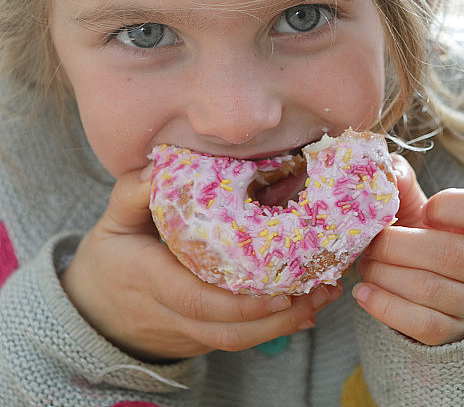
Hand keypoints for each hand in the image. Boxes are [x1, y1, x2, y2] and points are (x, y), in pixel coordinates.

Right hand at [60, 165, 340, 361]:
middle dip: (278, 318)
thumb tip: (158, 167)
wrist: (94, 314)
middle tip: (322, 290)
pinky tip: (310, 307)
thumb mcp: (112, 224)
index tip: (280, 292)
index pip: (195, 299)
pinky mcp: (202, 337)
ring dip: (286, 324)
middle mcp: (172, 315)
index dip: (240, 303)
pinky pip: (240, 338)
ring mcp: (188, 332)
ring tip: (326, 296)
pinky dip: (276, 328)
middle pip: (228, 330)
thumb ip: (132, 195)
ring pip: (238, 340)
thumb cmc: (109, 261)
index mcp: (149, 282)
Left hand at [353, 156, 463, 345]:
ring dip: (386, 275)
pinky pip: (424, 324)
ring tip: (366, 266)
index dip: (452, 205)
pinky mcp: (460, 335)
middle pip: (451, 254)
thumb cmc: (431, 240)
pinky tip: (365, 293)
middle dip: (398, 246)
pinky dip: (387, 307)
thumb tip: (389, 173)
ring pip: (432, 290)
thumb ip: (404, 185)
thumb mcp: (422, 210)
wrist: (445, 291)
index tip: (424, 210)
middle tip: (371, 244)